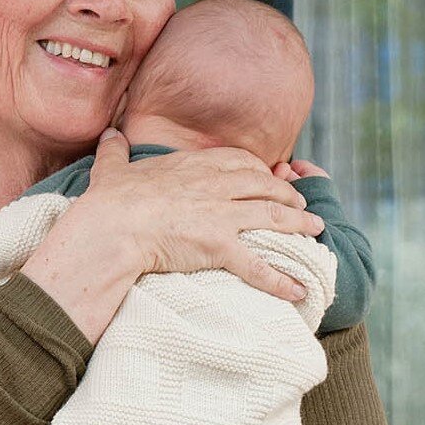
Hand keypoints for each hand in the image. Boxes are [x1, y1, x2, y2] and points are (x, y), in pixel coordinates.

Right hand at [72, 129, 326, 303]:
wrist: (110, 228)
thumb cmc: (108, 202)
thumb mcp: (111, 169)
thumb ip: (114, 150)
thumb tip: (108, 133)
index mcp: (192, 166)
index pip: (238, 161)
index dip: (257, 170)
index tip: (267, 177)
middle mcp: (214, 185)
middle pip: (264, 185)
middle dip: (287, 194)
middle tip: (300, 203)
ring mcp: (221, 215)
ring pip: (272, 217)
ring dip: (298, 224)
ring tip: (316, 230)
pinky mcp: (219, 246)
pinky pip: (257, 266)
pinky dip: (281, 280)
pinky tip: (298, 290)